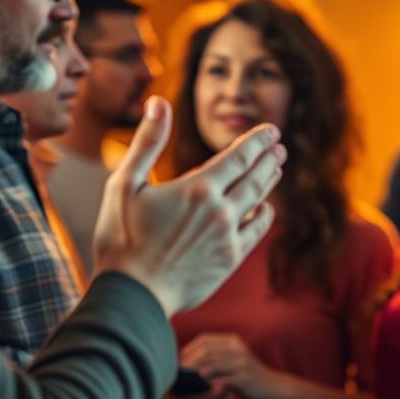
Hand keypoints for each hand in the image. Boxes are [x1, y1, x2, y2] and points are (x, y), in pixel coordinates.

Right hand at [92, 96, 285, 314]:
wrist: (131, 295)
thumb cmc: (121, 238)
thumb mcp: (125, 184)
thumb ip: (147, 142)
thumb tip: (159, 103)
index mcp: (198, 188)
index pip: (239, 156)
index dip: (257, 141)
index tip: (271, 131)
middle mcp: (220, 210)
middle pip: (254, 177)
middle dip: (267, 159)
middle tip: (278, 147)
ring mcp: (228, 237)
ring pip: (257, 202)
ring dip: (268, 183)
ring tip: (276, 168)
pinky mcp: (229, 260)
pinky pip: (255, 233)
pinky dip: (263, 217)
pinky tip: (266, 209)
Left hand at [182, 333, 281, 398]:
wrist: (273, 387)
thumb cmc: (249, 375)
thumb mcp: (235, 361)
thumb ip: (218, 357)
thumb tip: (191, 360)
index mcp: (233, 342)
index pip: (205, 339)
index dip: (190, 348)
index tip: (179, 359)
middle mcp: (237, 349)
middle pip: (207, 350)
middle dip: (190, 359)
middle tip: (178, 370)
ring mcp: (242, 363)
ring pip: (214, 363)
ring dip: (197, 370)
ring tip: (185, 377)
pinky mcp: (245, 378)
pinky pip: (224, 378)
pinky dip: (211, 381)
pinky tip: (202, 385)